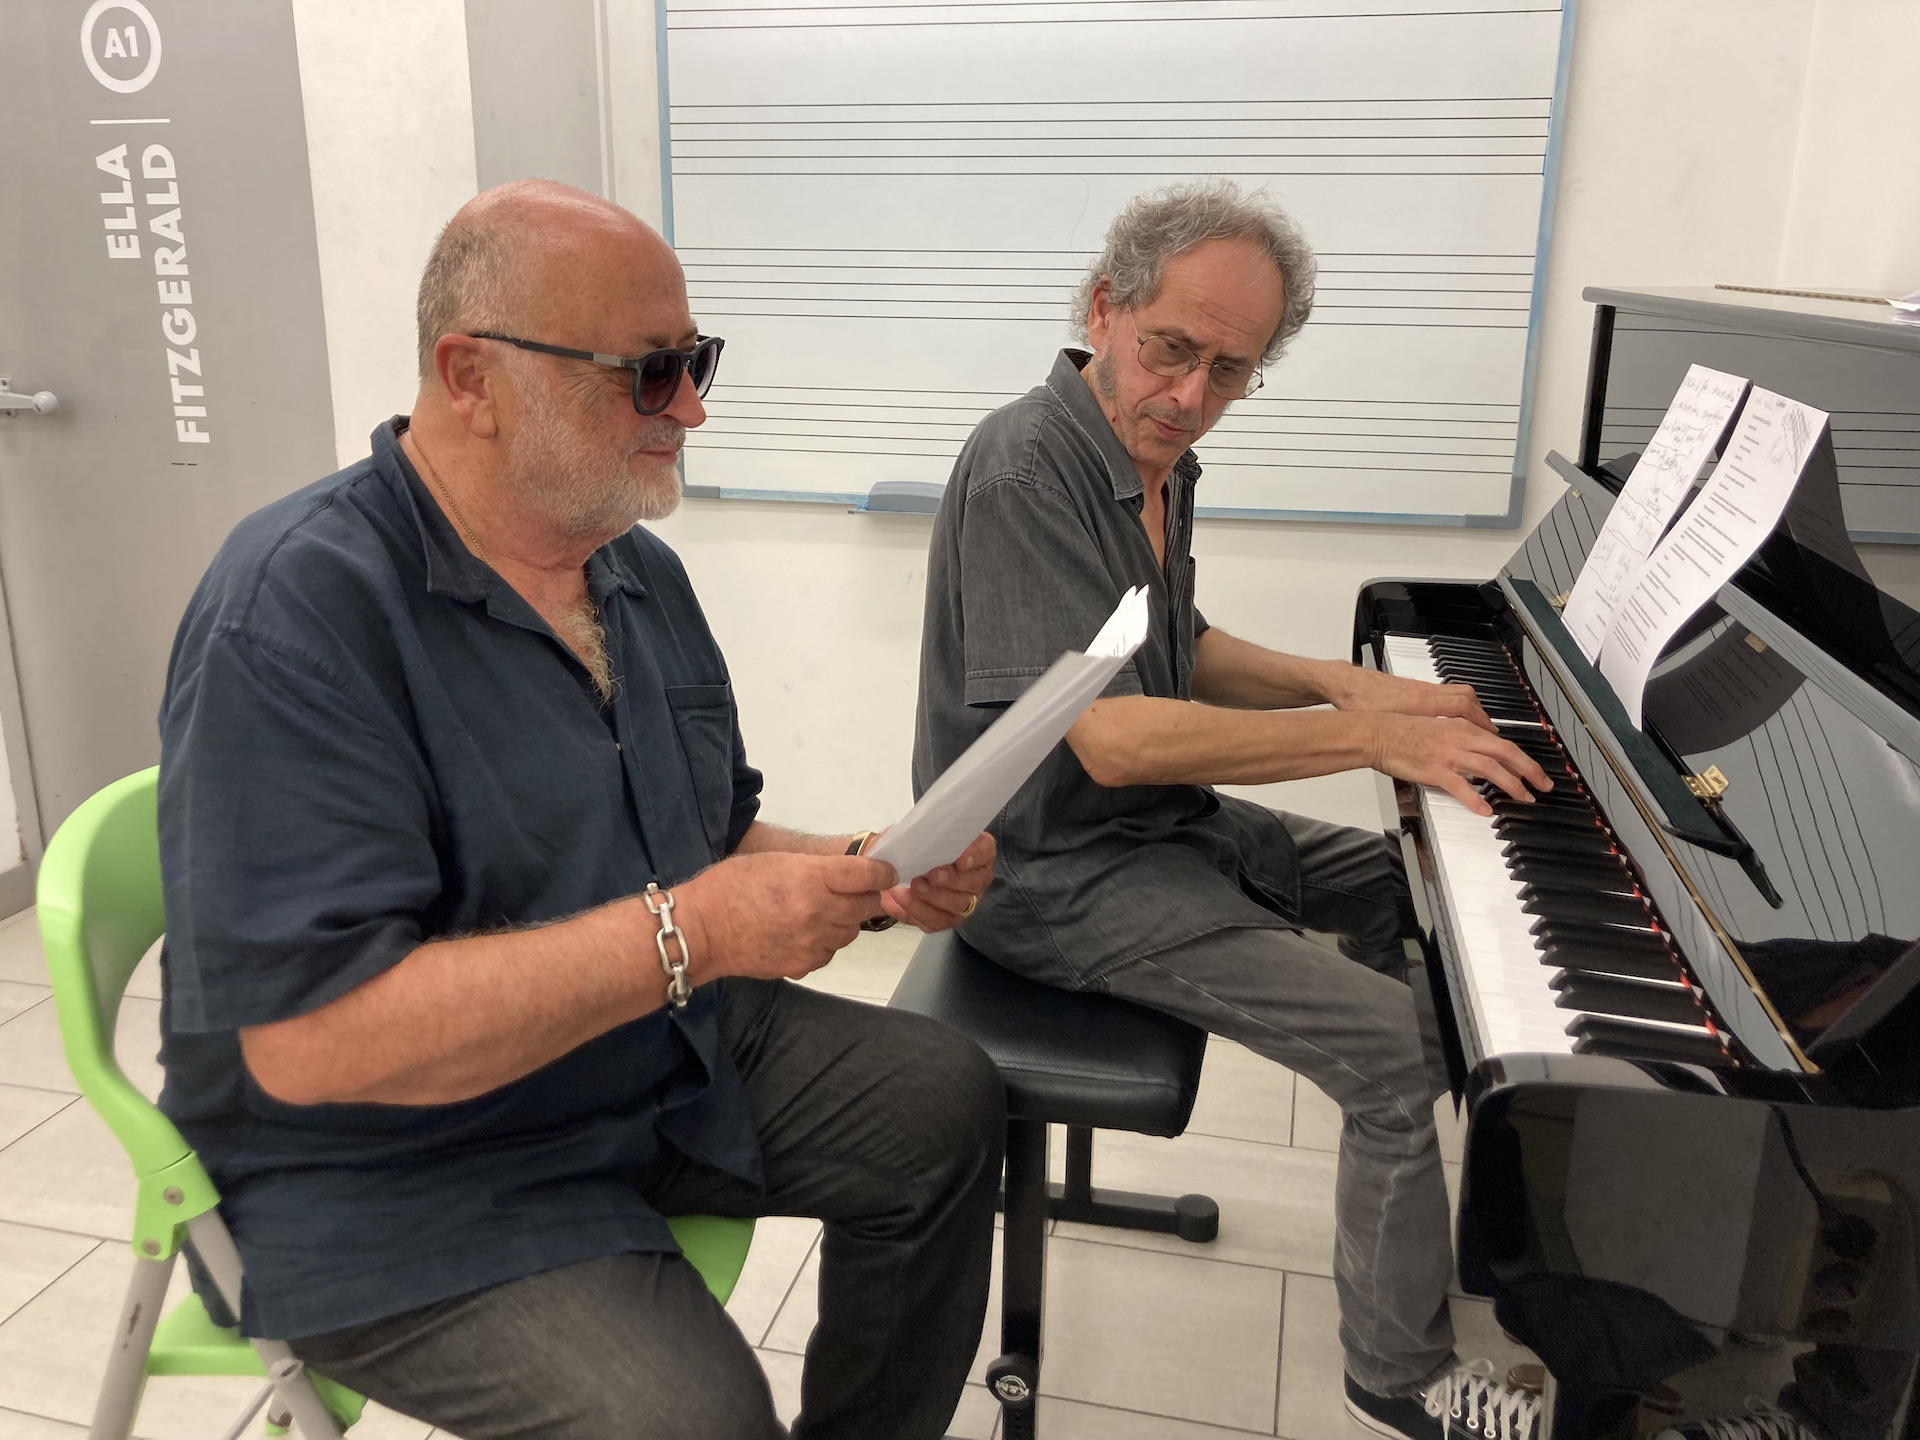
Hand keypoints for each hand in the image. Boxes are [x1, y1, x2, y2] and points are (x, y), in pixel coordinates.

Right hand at [673, 851, 896, 982]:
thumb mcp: (777, 861)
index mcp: (812, 878)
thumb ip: (817, 868)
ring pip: (850, 931)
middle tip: (850, 891)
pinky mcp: (804, 965)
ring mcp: (813, 942)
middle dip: (864, 896)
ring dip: (843, 920)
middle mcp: (818, 912)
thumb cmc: (732, 886)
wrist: (701, 931)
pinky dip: (824, 942)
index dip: (882, 872)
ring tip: (817, 912)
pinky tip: (802, 933)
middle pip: (866, 905)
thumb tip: (852, 874)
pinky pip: (830, 952)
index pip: (868, 875)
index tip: (884, 872)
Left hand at [877, 832, 996, 932]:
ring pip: (959, 905)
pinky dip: (917, 911)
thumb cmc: (912, 847)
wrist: (895, 872)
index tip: (960, 861)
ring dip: (935, 897)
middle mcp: (976, 877)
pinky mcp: (947, 918)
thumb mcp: (912, 833)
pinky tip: (900, 900)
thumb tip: (905, 839)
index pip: (985, 849)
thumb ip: (914, 833)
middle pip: (974, 882)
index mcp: (976, 849)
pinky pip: (937, 921)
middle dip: (952, 880)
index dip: (975, 855)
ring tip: (913, 887)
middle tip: (931, 876)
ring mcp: (965, 901)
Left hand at [1322, 663, 1497, 733]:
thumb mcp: (1385, 726)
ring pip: (1457, 693)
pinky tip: (1454, 714)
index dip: (1480, 721)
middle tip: (1493, 731)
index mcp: (1421, 701)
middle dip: (1482, 715)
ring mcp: (1420, 688)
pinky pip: (1445, 692)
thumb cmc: (1361, 702)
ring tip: (1480, 724)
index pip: (1462, 706)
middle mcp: (1425, 692)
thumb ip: (1406, 740)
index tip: (1493, 734)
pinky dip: (1455, 704)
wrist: (1345, 683)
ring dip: (1472, 708)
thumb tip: (1418, 757)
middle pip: (1466, 698)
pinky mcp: (1414, 687)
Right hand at [1370, 714, 1553, 816]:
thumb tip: (1480, 748)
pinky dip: (1475, 799)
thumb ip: (1463, 737)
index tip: (1535, 773)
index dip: (1524, 759)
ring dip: (1511, 784)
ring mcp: (1448, 755)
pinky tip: (1486, 810)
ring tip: (1523, 798)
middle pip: (1505, 753)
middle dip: (1529, 771)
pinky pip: (1460, 786)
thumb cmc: (1404, 731)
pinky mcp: (1434, 770)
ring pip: (1490, 768)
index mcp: (1464, 728)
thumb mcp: (1440, 727)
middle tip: (1543, 786)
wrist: (1378, 733)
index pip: (1503, 743)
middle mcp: (1461, 739)